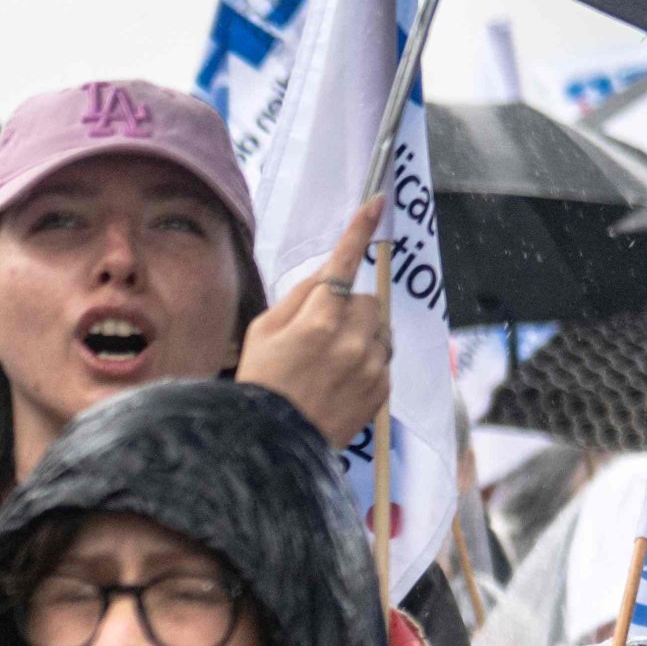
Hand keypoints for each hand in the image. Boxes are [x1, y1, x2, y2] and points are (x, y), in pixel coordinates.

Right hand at [238, 194, 392, 448]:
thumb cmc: (262, 381)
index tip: (377, 203)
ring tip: (330, 360)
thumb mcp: (263, 330)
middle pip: (366, 299)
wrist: (276, 442)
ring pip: (379, 327)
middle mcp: (352, 341)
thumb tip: (328, 273)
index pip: (343, 263)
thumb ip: (300, 297)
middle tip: (319, 332)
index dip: (359, 229)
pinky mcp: (383, 388)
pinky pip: (384, 357)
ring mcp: (371, 366)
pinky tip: (339, 379)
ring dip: (361, 333)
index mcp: (318, 321)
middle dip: (348, 307)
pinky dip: (366, 360)